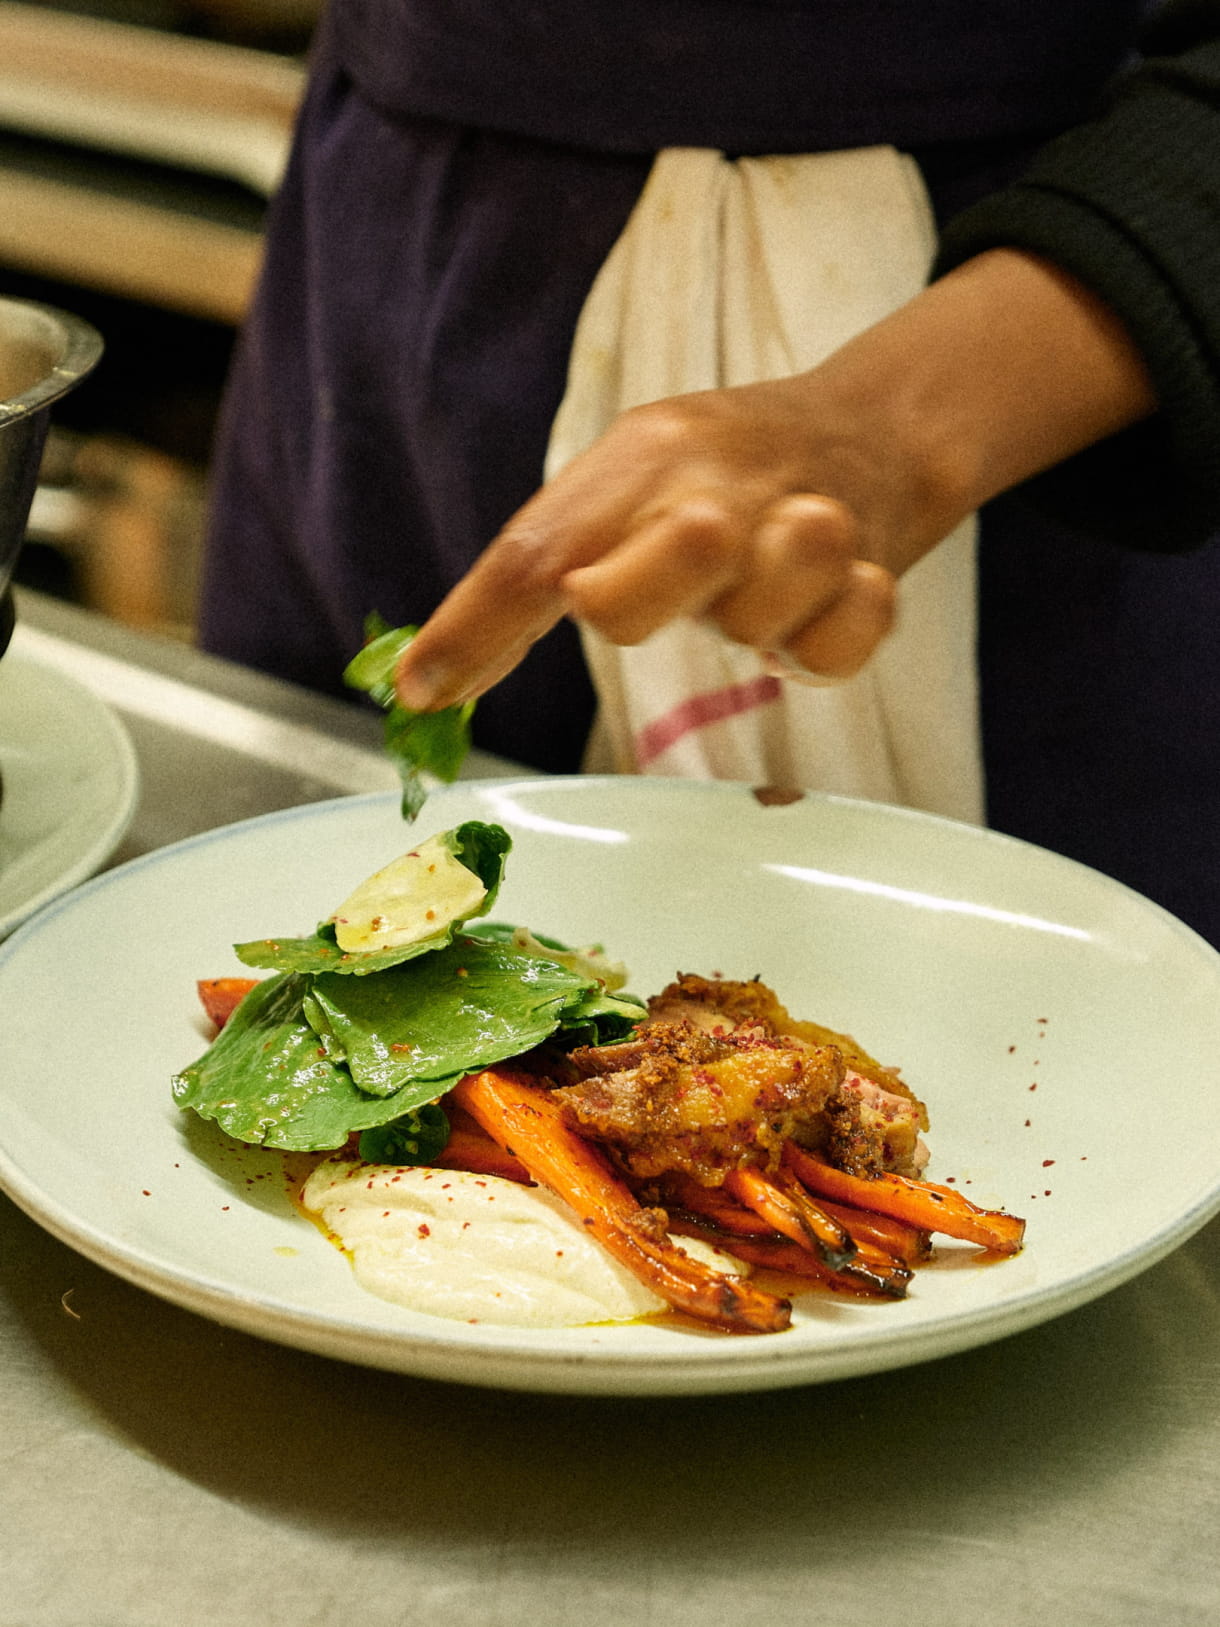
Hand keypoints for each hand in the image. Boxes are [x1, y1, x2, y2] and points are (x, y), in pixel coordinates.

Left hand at [394, 251, 1154, 712]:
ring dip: (750, 625)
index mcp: (644, 456)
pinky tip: (823, 612)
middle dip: (621, 605)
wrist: (875, 428)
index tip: (423, 692)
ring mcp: (802, 526)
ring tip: (762, 588)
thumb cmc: (725, 473)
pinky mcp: (872, 578)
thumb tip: (431, 682)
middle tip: (618, 600)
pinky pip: (833, 650)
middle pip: (640, 579)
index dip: (472, 628)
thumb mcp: (628, 481)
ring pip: (752, 617)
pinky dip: (823, 647)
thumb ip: (540, 569)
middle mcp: (717, 486)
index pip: (535, 551)